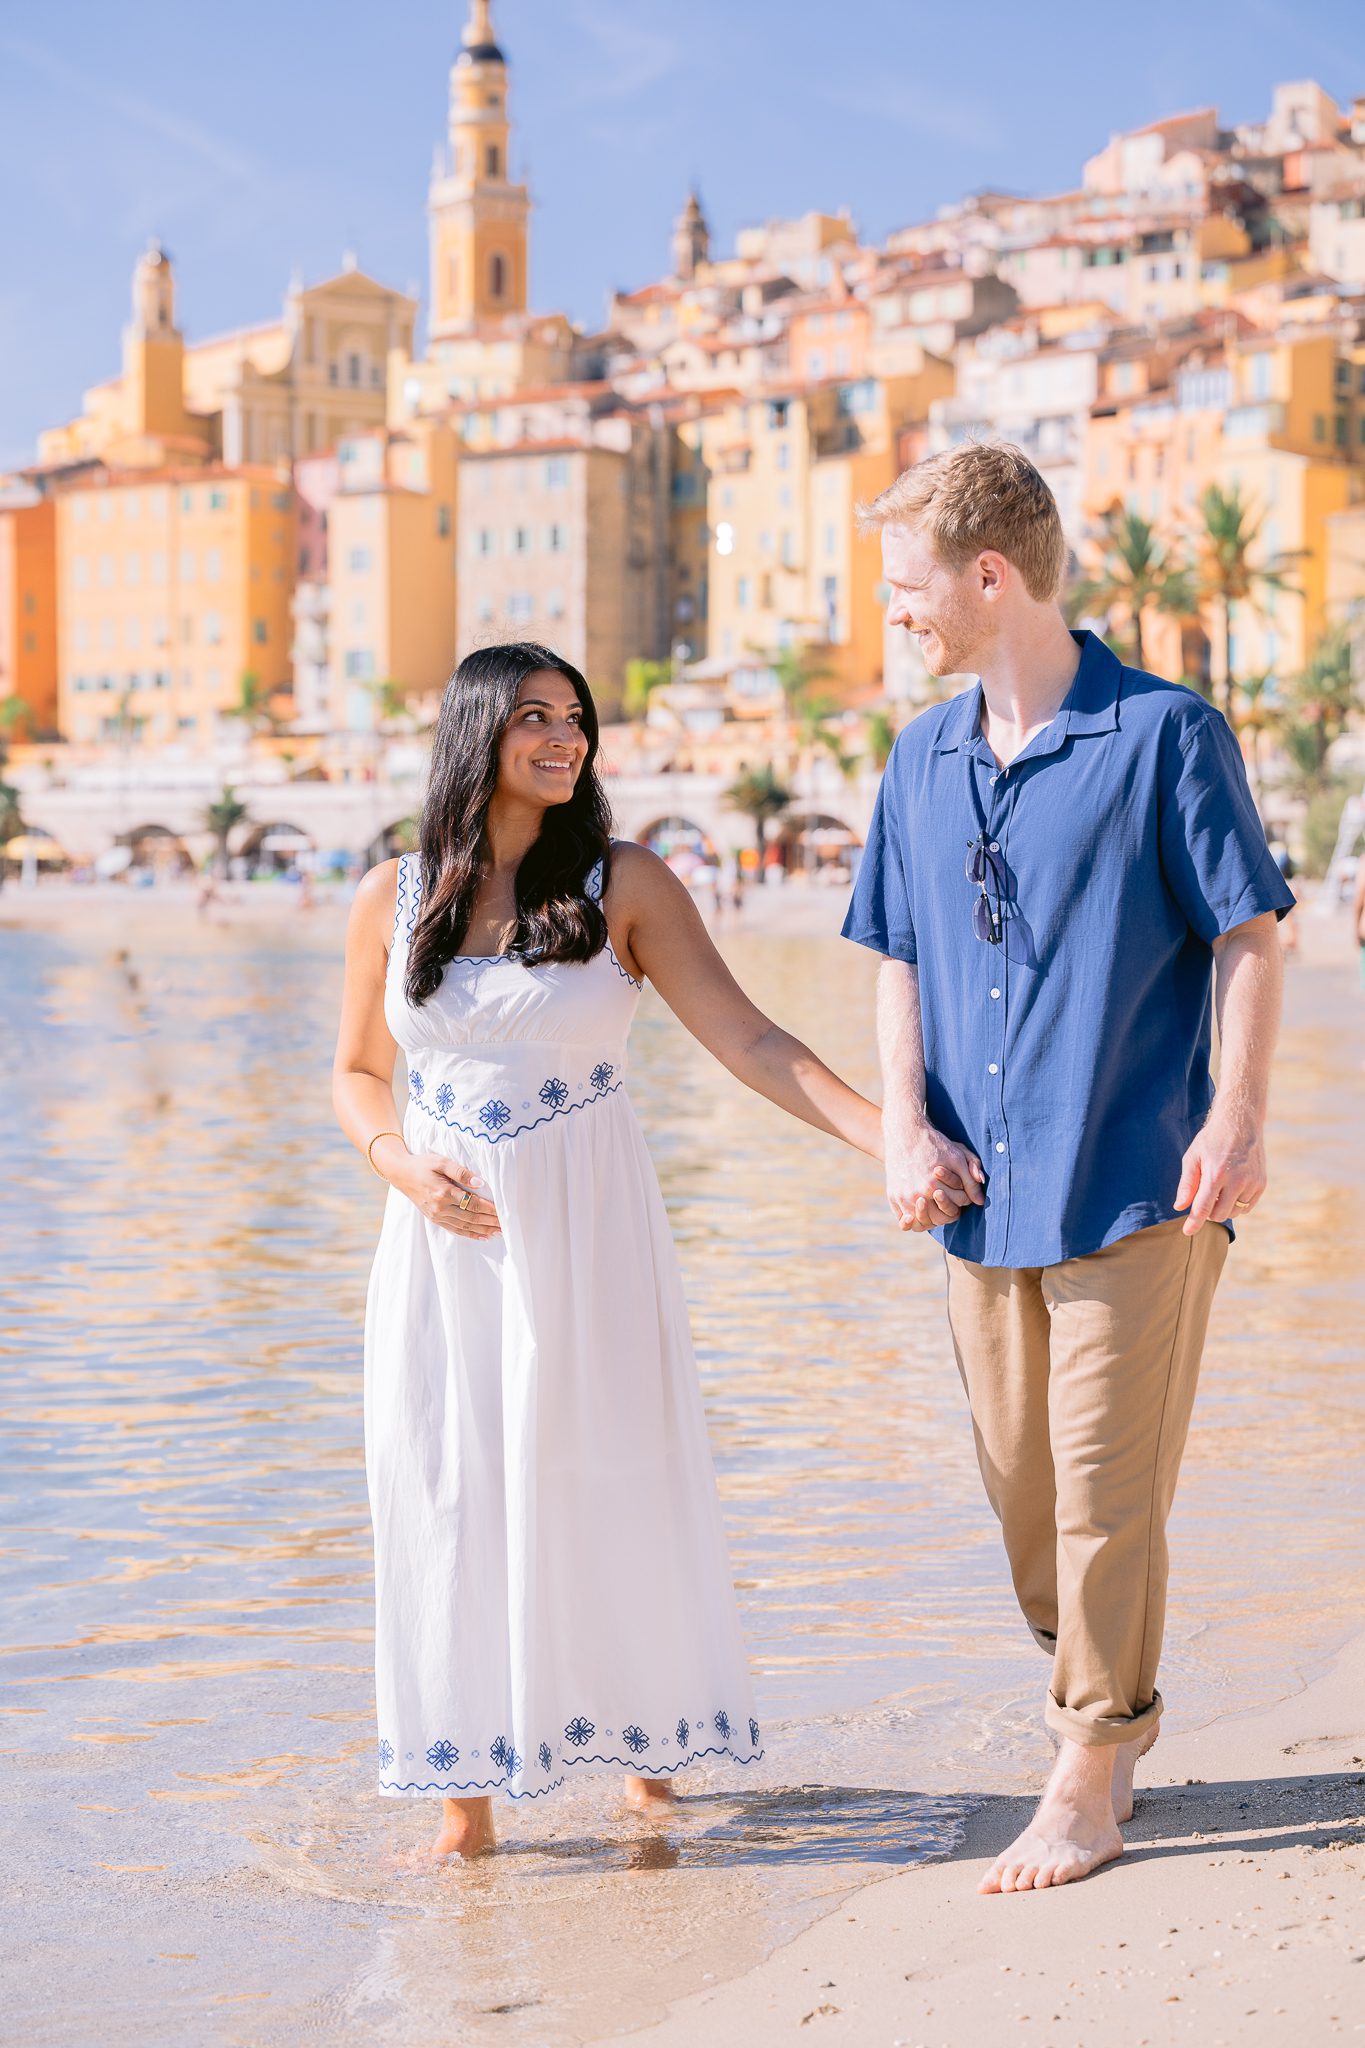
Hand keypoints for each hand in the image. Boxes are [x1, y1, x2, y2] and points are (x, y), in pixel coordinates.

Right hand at [381, 1143, 500, 1238]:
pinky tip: (482, 1236)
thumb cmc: (422, 1164)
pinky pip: (455, 1230)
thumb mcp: (441, 1161)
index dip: (489, 1209)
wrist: (401, 1174)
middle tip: (507, 1225)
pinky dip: (470, 1234)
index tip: (503, 1211)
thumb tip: (480, 1183)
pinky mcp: (434, 1219)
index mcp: (443, 1193)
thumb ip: (461, 1172)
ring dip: (483, 1230)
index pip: (472, 1203)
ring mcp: (437, 1215)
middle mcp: (440, 1208)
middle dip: (490, 1222)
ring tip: (499, 1232)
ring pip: (464, 1226)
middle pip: (471, 1217)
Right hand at [885, 1120, 985, 1232]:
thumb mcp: (958, 1157)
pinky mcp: (893, 1197)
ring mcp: (903, 1198)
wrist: (905, 1134)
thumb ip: (971, 1179)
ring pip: (922, 1223)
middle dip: (950, 1209)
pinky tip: (922, 1211)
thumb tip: (980, 1201)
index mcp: (934, 1187)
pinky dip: (914, 1221)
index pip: (958, 1205)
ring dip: (932, 1218)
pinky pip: (905, 1221)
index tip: (961, 1189)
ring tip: (938, 1205)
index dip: (964, 1198)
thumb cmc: (935, 1144)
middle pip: (940, 1218)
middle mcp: (917, 1196)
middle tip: (950, 1198)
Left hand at [1175, 1112, 1264, 1233]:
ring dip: (1223, 1207)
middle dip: (1208, 1212)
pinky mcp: (1261, 1184)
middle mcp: (1237, 1181)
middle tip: (1204, 1197)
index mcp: (1216, 1174)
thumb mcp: (1193, 1157)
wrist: (1240, 1123)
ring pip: (1233, 1212)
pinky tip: (1231, 1188)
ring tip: (1218, 1188)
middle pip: (1219, 1214)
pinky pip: (1246, 1207)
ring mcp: (1252, 1183)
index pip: (1203, 1208)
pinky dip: (1236, 1204)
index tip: (1187, 1232)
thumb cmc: (1212, 1140)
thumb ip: (1186, 1184)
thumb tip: (1179, 1207)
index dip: (1194, 1223)